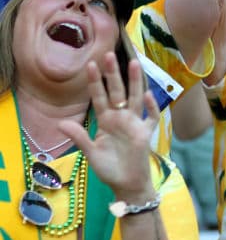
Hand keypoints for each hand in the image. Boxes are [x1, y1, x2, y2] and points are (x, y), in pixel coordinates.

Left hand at [58, 53, 159, 202]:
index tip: (89, 64)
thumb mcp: (90, 153)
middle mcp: (120, 118)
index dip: (94, 82)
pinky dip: (150, 107)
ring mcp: (134, 124)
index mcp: (105, 121)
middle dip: (112, 74)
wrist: (127, 185)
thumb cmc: (109, 169)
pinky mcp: (146, 133)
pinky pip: (150, 117)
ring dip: (134, 82)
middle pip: (117, 92)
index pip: (99, 97)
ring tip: (133, 63)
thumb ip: (79, 137)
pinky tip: (147, 95)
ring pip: (135, 98)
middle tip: (108, 54)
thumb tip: (61, 123)